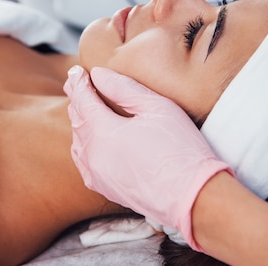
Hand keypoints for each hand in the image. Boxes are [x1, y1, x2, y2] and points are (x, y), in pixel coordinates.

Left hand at [64, 65, 231, 249]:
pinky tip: (90, 140)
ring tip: (83, 108)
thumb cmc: (180, 148)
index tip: (76, 70)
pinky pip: (84, 162)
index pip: (83, 100)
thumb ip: (124, 88)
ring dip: (80, 122)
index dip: (78, 83)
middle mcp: (93, 155)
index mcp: (103, 132)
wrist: (192, 196)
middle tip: (76, 83)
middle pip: (77, 120)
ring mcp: (96, 175)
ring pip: (78, 142)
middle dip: (77, 100)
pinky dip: (83, 145)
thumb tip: (99, 75)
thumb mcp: (157, 107)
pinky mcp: (105, 189)